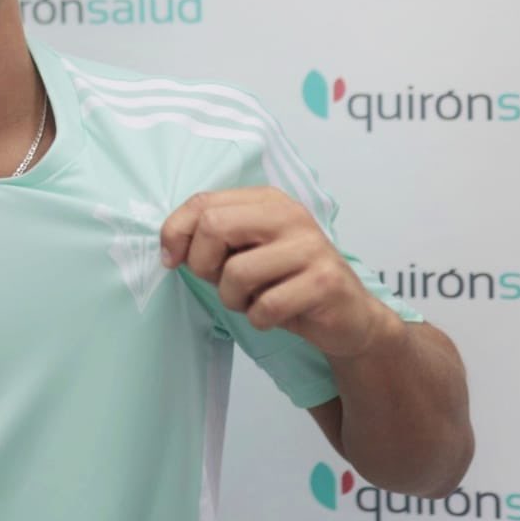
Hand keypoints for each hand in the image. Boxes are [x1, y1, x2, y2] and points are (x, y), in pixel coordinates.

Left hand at [159, 187, 399, 359]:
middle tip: (219, 282)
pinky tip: (274, 315)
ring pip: (237, 272)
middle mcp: (290, 215)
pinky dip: (260, 319)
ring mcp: (310, 246)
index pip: (203, 202)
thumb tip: (170, 248)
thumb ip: (213, 240)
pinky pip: (266, 306)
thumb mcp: (247, 252)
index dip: (175, 232)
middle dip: (203, 264)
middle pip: (214, 226)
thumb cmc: (287, 282)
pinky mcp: (324, 282)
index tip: (172, 259)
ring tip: (252, 300)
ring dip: (233, 299)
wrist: (349, 317)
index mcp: (267, 200)